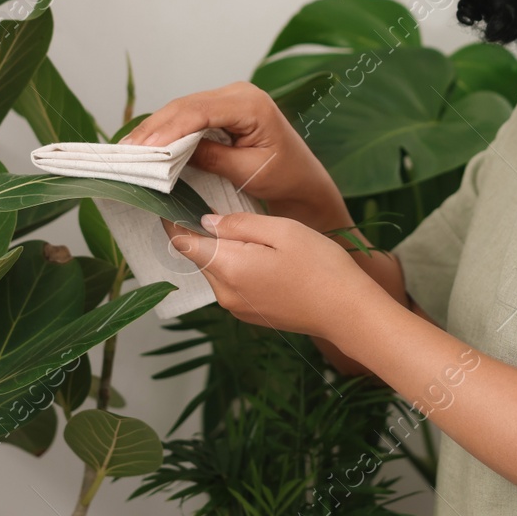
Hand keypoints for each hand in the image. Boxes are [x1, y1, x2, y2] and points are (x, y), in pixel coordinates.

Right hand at [121, 81, 344, 222]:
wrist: (302, 181)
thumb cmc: (284, 177)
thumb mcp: (248, 171)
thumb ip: (211, 157)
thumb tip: (172, 152)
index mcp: (251, 104)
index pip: (199, 111)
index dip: (167, 129)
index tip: (143, 148)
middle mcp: (239, 93)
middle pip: (185, 106)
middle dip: (153, 128)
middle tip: (124, 151)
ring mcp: (230, 98)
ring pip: (182, 108)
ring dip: (155, 128)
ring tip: (128, 149)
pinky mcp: (222, 109)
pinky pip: (189, 115)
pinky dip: (167, 129)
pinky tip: (147, 143)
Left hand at [159, 213, 376, 341]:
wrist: (348, 312)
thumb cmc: (321, 266)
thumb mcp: (281, 230)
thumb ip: (239, 223)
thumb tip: (206, 221)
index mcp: (229, 267)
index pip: (182, 242)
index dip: (172, 220)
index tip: (168, 200)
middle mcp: (225, 292)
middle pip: (198, 256)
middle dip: (199, 232)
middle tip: (211, 203)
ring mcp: (237, 307)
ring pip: (215, 269)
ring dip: (221, 250)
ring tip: (245, 229)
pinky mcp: (250, 315)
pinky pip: (231, 284)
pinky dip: (235, 266)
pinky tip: (260, 254)